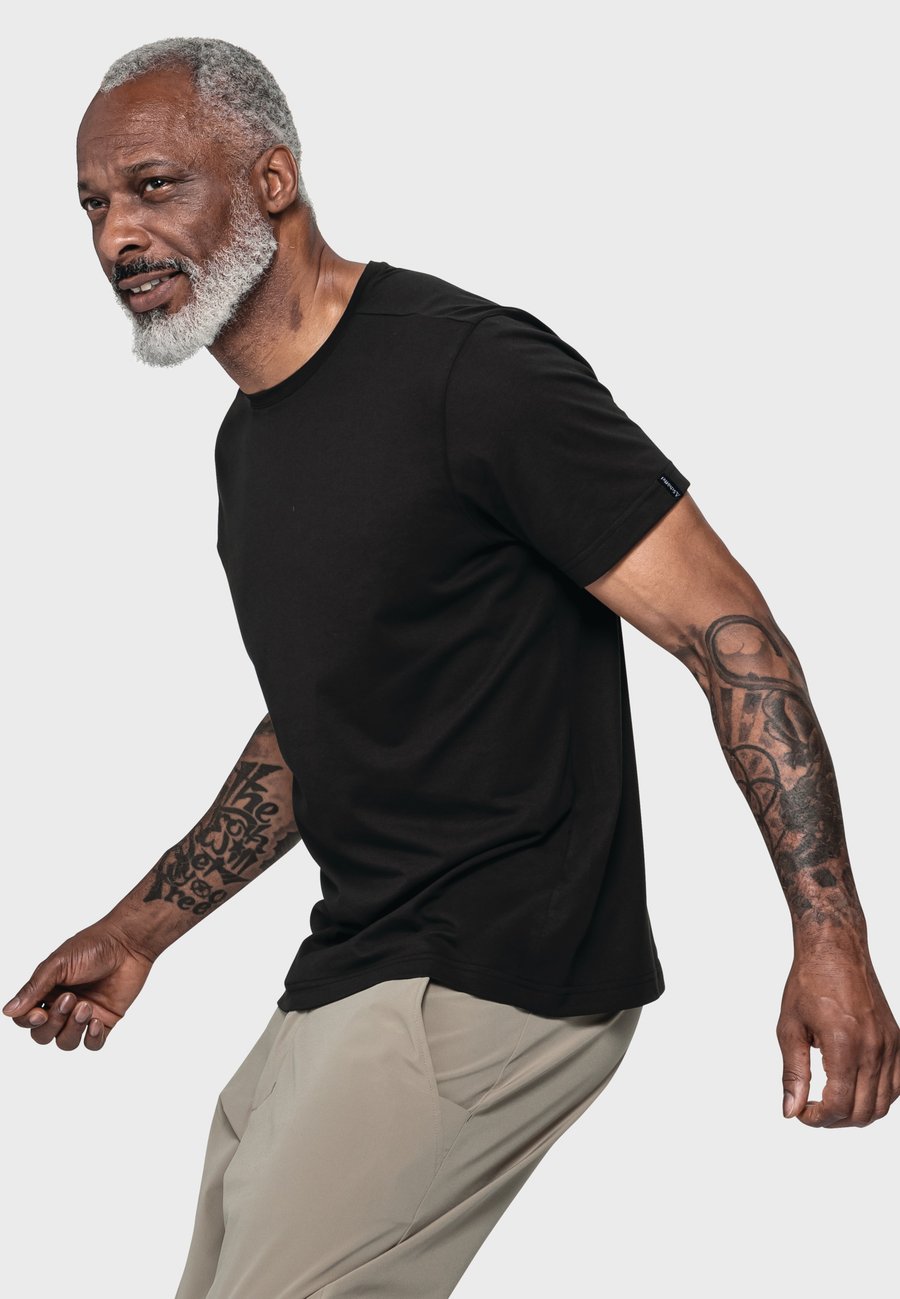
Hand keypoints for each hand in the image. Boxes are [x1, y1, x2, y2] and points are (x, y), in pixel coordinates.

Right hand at [2, 919, 154, 1051]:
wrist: (129, 943)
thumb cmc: (93, 946)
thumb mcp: (58, 964)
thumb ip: (34, 988)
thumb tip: (8, 1011)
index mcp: (47, 991)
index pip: (26, 1019)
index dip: (28, 1022)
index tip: (40, 1013)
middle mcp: (62, 1006)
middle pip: (43, 1035)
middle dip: (54, 1023)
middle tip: (71, 999)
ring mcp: (83, 1015)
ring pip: (66, 1043)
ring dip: (73, 1030)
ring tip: (87, 1006)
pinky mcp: (105, 1020)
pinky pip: (93, 1044)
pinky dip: (92, 1038)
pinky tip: (97, 1021)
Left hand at [777, 943, 899, 1126]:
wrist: (835, 950)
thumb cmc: (809, 982)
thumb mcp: (789, 1027)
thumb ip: (793, 1072)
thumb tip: (790, 1110)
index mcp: (845, 1044)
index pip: (839, 1105)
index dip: (817, 1119)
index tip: (801, 1112)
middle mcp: (874, 1048)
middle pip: (864, 1111)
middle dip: (835, 1120)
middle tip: (813, 1110)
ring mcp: (891, 1045)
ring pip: (884, 1104)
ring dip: (857, 1113)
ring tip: (831, 1102)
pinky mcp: (897, 1041)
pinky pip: (897, 1085)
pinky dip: (879, 1098)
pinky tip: (854, 1089)